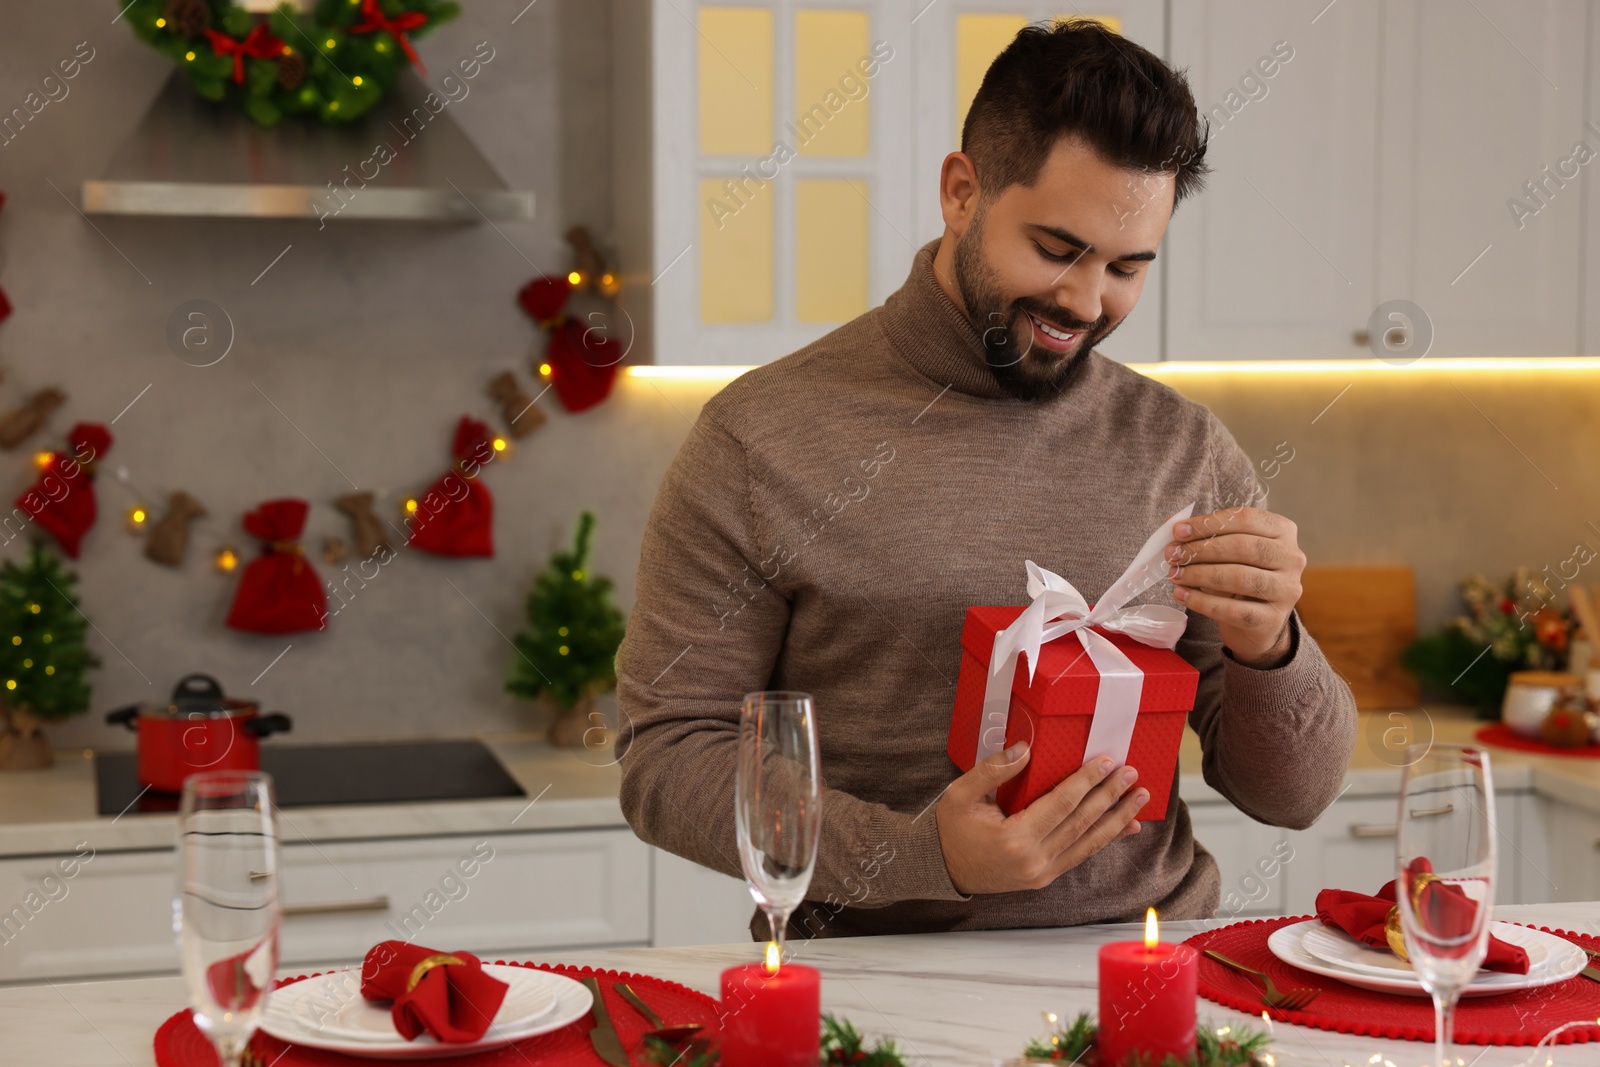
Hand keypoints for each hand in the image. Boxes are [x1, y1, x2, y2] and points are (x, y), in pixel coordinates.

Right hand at [935, 741, 1147, 894]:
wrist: (943, 869)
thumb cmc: (951, 830)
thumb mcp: (960, 794)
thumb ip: (993, 770)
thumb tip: (1025, 749)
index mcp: (1015, 838)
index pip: (1061, 804)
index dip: (1087, 782)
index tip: (1106, 762)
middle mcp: (1035, 860)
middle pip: (1082, 822)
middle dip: (1111, 796)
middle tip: (1132, 774)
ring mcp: (1042, 873)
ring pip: (1089, 843)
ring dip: (1118, 819)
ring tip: (1140, 798)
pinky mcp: (1045, 877)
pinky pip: (1081, 855)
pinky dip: (1105, 839)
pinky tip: (1124, 826)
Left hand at [1166, 507, 1304, 667]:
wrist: (1255, 623)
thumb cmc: (1239, 576)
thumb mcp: (1226, 552)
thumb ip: (1205, 535)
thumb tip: (1173, 525)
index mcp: (1283, 530)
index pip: (1245, 519)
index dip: (1208, 523)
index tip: (1178, 531)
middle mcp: (1292, 558)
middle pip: (1242, 547)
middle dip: (1201, 549)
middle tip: (1172, 555)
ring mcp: (1286, 590)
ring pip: (1239, 577)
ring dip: (1199, 574)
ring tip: (1174, 575)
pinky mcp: (1272, 619)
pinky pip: (1232, 609)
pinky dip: (1202, 602)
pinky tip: (1182, 595)